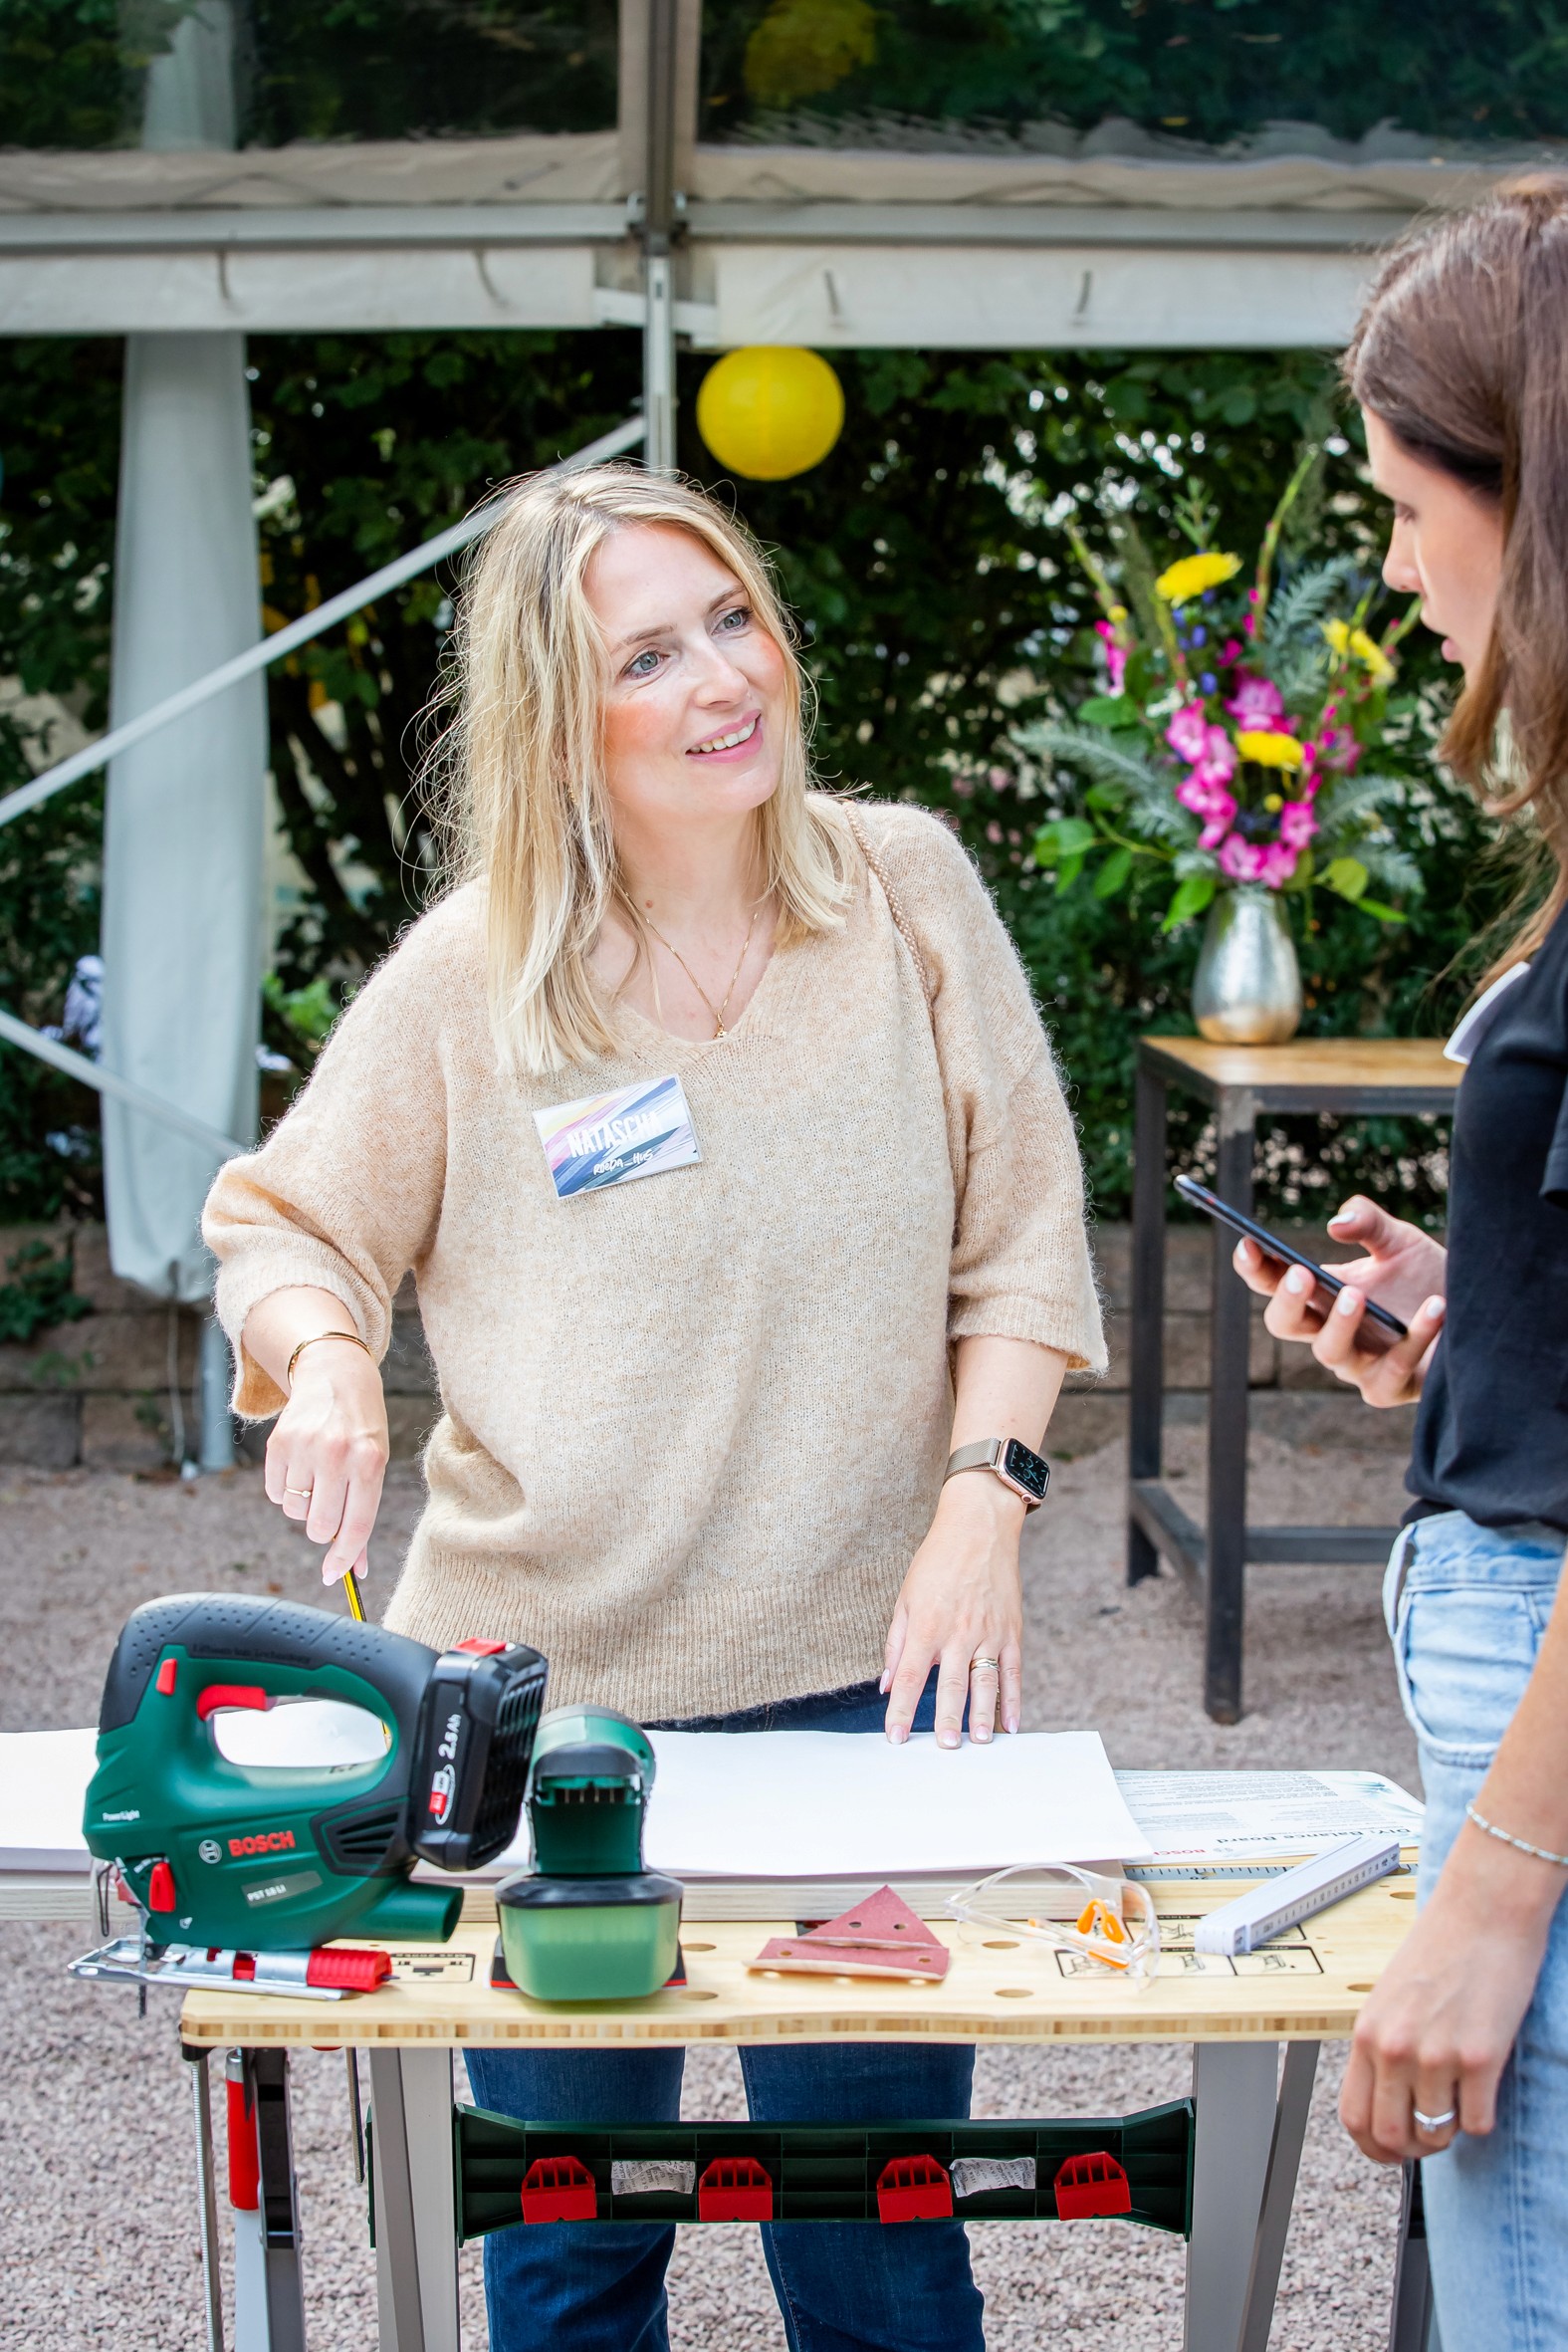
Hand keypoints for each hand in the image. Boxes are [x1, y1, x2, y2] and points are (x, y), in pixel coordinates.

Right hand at [263, 1338, 389, 1586]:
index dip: (343, 1558)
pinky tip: (300, 1466)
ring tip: (318, 1476)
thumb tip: (355, 1569)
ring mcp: (305, 1447)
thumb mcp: (374, 1466)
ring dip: (304, 1505)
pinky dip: (285, 1490)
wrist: (336, 1375)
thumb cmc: (362, 1428)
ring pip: (295, 1512)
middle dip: (323, 1529)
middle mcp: (337, 1454)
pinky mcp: (278, 1443)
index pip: (355, 1526)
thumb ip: (362, 1515)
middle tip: (330, 1506)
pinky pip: (275, 1493)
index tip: (335, 1577)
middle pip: (319, 1526)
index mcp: (370, 1463)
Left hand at [882, 1474, 1024, 1747]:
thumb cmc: (937, 1562)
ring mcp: (989, 1633)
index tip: (895, 1738)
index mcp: (927, 1625)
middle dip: (947, 1720)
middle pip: (951, 1685)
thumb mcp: (905, 1598)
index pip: (911, 1677)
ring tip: (980, 1743)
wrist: (978, 1528)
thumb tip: (885, 1683)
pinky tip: (1011, 1724)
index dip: (901, 1710)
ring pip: (986, 1683)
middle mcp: (958, 1632)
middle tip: (946, 1749)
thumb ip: (896, 1643)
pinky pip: (1013, 1672)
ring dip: (983, 1716)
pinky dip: (1014, 1699)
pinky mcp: (1012, 1631)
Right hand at [1234, 1195, 1446, 1405]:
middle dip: (1286, 1300)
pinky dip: (1415, 1336)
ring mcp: (1356, 1364)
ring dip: (1339, 1323)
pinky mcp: (1390, 1387)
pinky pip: (1394, 1366)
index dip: (1255, 1267)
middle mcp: (1328, 1331)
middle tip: (1300, 1274)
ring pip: (1329, 1351)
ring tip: (1356, 1294)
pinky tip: (1435, 1306)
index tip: (1250, 1244)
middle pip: (1284, 1324)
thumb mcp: (1399, 1241)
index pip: (1273, 1283)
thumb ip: (1368, 1223)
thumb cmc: (1426, 1279)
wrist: (1474, 1312)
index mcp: (1320, 1294)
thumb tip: (1336, 1225)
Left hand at [1341, 1835, 1557, 2162]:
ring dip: (1451, 2131)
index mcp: (1366, 2032)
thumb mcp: (1391, 1997)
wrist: (1484, 1911)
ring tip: (1461, 2100)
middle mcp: (1395, 2048)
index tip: (1391, 2151)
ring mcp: (1437, 2055)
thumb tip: (1388, 2099)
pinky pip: (1478, 2124)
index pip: (1353, 2117)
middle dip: (1413, 2149)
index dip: (1372, 2147)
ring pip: (1437, 2136)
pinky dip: (1482, 2118)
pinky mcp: (1481, 2058)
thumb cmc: (1441, 1947)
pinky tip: (1484, 2089)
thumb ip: (1384, 2046)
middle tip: (1431, 2135)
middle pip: (1390, 2138)